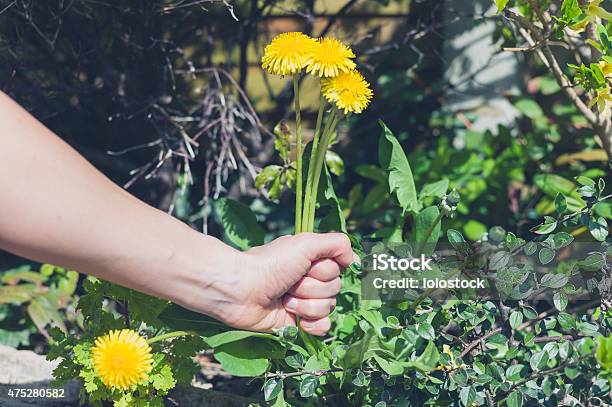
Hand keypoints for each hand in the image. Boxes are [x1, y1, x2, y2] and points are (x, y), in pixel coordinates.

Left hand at [193, 233, 355, 335]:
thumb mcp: (305, 243)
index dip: (325, 270)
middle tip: (290, 282)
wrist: (241, 290)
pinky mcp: (297, 323)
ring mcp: (303, 302)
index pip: (338, 268)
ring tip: (284, 298)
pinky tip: (298, 321)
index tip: (308, 266)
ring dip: (306, 304)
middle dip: (312, 287)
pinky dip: (312, 324)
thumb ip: (336, 244)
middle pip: (335, 288)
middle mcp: (309, 280)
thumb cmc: (271, 263)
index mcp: (311, 260)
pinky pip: (323, 327)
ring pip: (328, 307)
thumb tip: (354, 260)